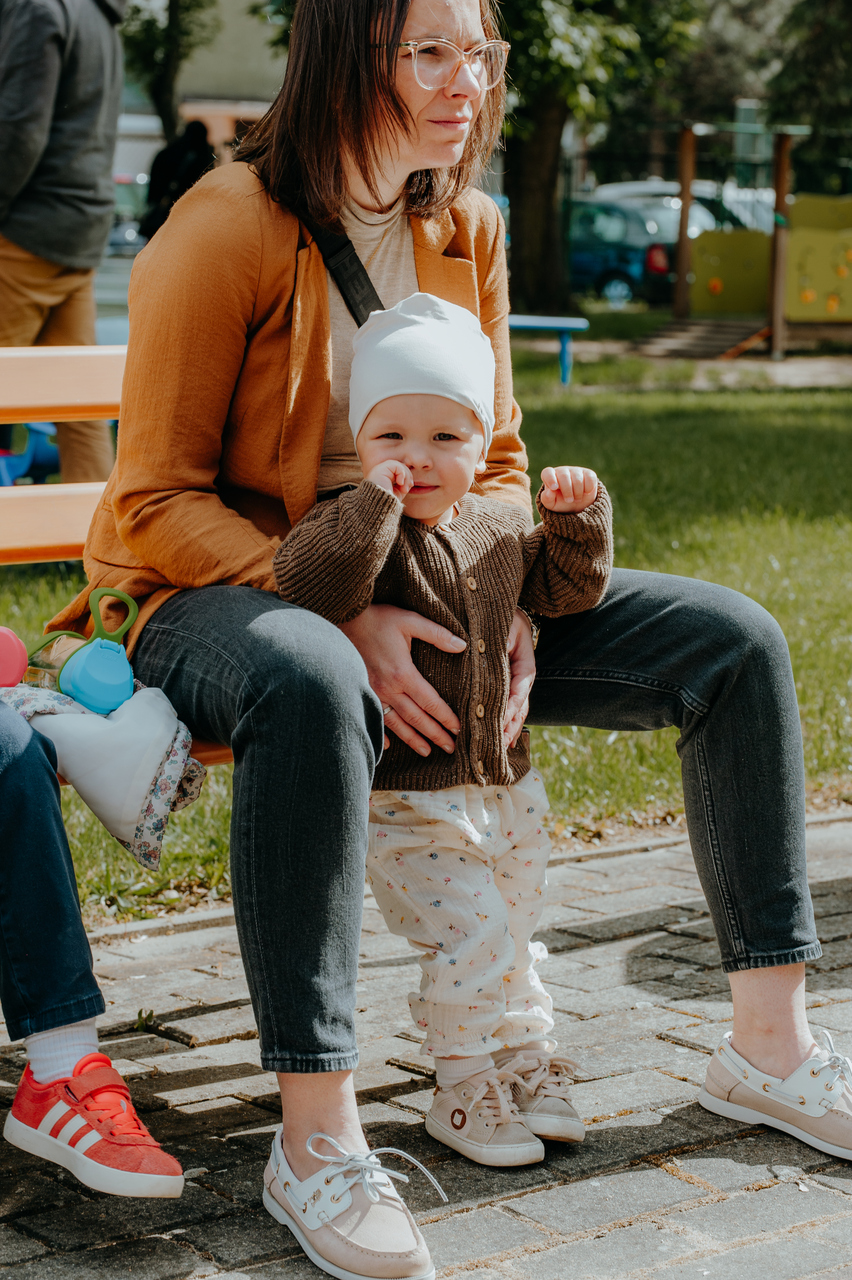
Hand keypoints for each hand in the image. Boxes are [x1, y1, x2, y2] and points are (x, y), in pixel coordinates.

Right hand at [339, 604, 464, 755]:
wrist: (342, 619)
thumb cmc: (377, 619)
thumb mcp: (409, 621)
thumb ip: (437, 634)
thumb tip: (462, 645)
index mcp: (402, 672)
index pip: (430, 702)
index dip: (446, 717)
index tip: (458, 728)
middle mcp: (388, 688)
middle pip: (416, 718)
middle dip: (435, 734)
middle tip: (451, 748)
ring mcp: (372, 693)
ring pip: (397, 724)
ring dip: (413, 739)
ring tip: (428, 751)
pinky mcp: (361, 692)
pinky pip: (373, 718)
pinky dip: (382, 735)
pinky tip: (390, 746)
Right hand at [367, 460, 412, 499]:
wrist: (379, 507)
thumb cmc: (387, 503)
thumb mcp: (398, 493)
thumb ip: (403, 485)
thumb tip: (410, 481)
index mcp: (382, 478)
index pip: (397, 472)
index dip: (405, 477)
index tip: (408, 488)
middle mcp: (380, 473)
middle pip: (398, 468)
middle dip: (407, 476)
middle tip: (409, 486)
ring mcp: (379, 470)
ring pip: (398, 465)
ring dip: (405, 476)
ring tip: (404, 488)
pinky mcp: (380, 469)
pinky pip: (396, 465)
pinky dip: (402, 473)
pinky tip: (400, 483)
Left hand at [503, 609, 535, 746]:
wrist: (504, 612)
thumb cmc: (504, 617)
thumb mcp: (507, 625)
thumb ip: (502, 639)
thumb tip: (496, 651)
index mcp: (525, 667)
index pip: (519, 692)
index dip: (510, 709)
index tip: (500, 723)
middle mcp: (521, 680)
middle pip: (519, 708)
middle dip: (510, 727)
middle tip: (499, 745)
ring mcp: (514, 685)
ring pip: (514, 712)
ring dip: (508, 729)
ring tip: (500, 749)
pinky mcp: (504, 687)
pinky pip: (505, 707)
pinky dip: (503, 722)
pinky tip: (500, 739)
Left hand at [540, 465, 597, 512]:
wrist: (578, 505)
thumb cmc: (562, 503)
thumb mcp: (552, 505)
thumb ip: (547, 499)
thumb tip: (549, 492)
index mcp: (550, 477)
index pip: (547, 473)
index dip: (550, 479)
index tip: (554, 488)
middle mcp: (563, 471)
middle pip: (564, 476)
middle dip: (567, 491)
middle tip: (569, 501)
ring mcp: (576, 471)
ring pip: (577, 479)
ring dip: (577, 492)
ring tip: (577, 499)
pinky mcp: (588, 473)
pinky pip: (589, 478)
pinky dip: (588, 488)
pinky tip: (586, 493)